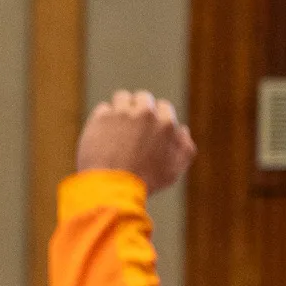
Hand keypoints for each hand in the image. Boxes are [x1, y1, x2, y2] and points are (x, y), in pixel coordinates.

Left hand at [75, 90, 196, 194]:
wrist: (111, 188)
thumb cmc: (144, 182)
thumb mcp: (174, 170)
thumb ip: (184, 148)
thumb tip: (182, 129)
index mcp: (166, 122)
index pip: (162, 107)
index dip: (155, 118)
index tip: (146, 129)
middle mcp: (145, 113)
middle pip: (142, 98)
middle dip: (137, 109)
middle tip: (130, 126)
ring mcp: (121, 113)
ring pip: (122, 97)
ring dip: (120, 108)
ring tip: (115, 126)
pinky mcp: (100, 118)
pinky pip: (103, 109)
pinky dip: (102, 119)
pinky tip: (101, 134)